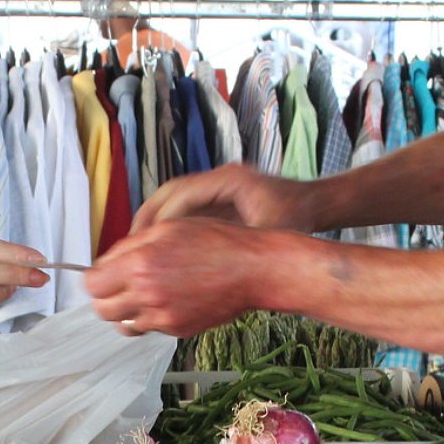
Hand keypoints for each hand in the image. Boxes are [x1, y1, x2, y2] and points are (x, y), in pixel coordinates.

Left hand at [87, 219, 273, 337]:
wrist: (252, 269)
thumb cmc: (216, 242)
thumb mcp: (168, 228)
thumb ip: (131, 246)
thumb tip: (107, 261)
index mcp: (140, 265)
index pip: (92, 285)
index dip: (95, 278)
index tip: (102, 274)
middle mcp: (148, 295)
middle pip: (102, 310)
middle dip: (105, 297)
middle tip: (118, 285)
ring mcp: (163, 317)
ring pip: (124, 324)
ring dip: (126, 311)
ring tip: (143, 294)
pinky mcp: (177, 330)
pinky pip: (150, 328)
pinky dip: (151, 317)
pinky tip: (168, 299)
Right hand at [133, 164, 317, 236]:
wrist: (315, 205)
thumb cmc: (298, 219)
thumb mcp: (270, 235)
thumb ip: (239, 246)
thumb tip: (204, 265)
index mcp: (229, 180)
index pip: (182, 194)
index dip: (160, 221)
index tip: (142, 245)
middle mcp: (218, 178)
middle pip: (169, 193)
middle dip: (146, 221)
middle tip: (128, 249)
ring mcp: (216, 187)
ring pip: (172, 202)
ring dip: (152, 226)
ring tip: (135, 253)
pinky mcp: (216, 200)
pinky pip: (183, 212)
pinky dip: (167, 231)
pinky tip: (157, 254)